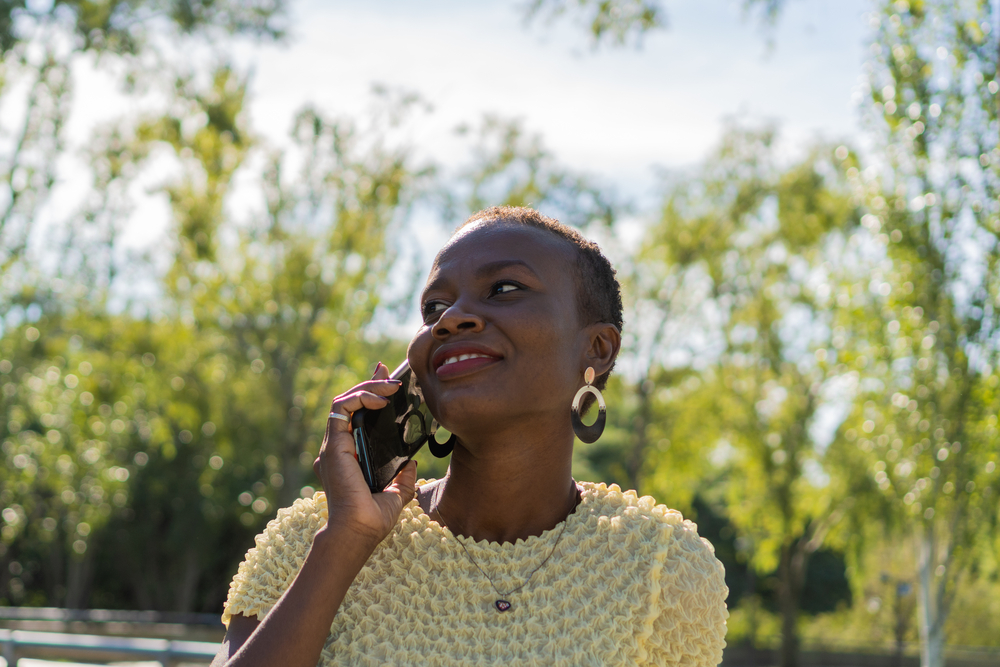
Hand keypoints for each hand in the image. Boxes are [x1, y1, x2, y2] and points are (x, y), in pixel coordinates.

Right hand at [313, 363, 417, 547]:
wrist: (358, 532)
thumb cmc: (373, 520)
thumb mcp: (396, 495)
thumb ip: (402, 479)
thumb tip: (412, 462)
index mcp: (350, 457)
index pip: (356, 417)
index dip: (369, 395)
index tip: (386, 382)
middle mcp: (338, 449)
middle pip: (350, 405)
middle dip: (369, 383)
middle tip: (387, 371)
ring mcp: (333, 446)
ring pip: (344, 402)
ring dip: (368, 388)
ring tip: (390, 384)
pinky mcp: (334, 445)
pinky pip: (342, 409)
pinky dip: (360, 398)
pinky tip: (381, 398)